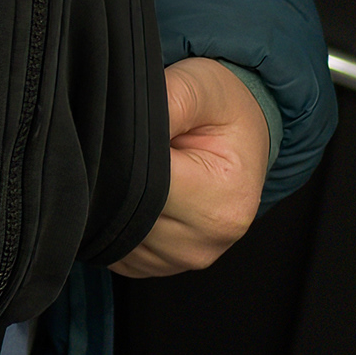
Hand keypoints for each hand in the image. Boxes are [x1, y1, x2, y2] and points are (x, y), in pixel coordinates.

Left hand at [114, 57, 270, 276]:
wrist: (243, 138)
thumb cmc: (222, 111)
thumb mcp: (198, 87)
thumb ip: (164, 102)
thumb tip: (122, 122)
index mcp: (221, 198)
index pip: (143, 184)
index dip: (121, 154)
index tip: (118, 130)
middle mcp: (207, 239)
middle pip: (128, 213)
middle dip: (113, 176)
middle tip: (118, 143)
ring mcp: (186, 259)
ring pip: (118, 235)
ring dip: (112, 200)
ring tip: (135, 167)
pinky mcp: (163, 266)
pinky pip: (118, 251)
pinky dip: (115, 222)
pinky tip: (131, 191)